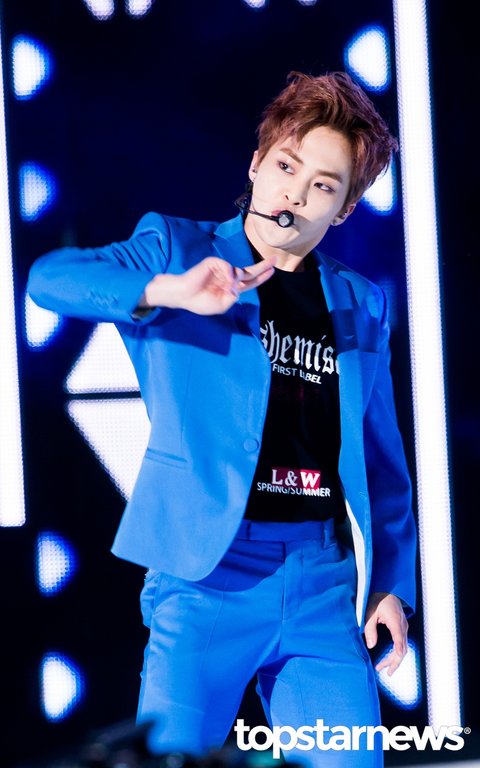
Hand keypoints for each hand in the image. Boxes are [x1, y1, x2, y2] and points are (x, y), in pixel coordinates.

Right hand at [142, 256, 275, 314]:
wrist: (184, 296)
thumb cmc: (200, 302)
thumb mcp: (222, 305)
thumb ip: (233, 297)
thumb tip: (238, 285)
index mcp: (231, 288)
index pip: (250, 281)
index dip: (261, 277)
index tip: (272, 270)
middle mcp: (229, 277)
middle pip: (249, 272)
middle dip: (262, 267)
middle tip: (274, 261)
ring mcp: (222, 270)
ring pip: (239, 272)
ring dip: (236, 281)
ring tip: (225, 287)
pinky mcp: (214, 263)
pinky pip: (228, 267)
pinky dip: (229, 275)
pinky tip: (226, 281)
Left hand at [364, 592, 407, 675]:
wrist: (386, 590)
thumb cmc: (378, 600)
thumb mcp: (369, 613)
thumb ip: (369, 629)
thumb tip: (371, 645)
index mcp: (395, 620)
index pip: (398, 638)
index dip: (397, 649)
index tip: (396, 659)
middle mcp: (402, 625)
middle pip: (402, 647)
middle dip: (395, 661)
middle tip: (386, 672)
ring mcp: (403, 626)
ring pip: (403, 647)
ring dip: (395, 659)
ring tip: (384, 668)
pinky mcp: (401, 628)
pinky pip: (401, 643)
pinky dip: (396, 652)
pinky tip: (390, 658)